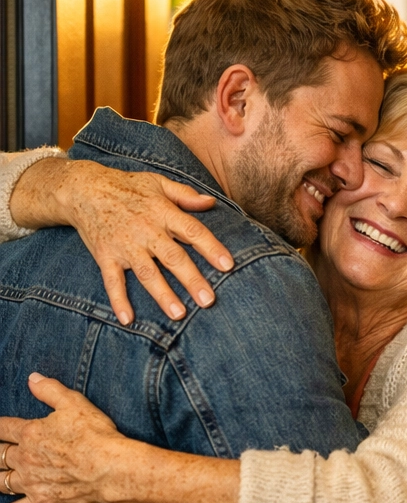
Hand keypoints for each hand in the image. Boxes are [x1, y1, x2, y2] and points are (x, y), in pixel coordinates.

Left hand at [0, 374, 124, 502]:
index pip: (2, 428)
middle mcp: (25, 458)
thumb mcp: (74, 403)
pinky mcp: (41, 502)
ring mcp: (31, 482)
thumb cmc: (95, 434)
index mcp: (30, 433)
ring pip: (0, 482)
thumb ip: (50, 390)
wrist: (110, 468)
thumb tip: (32, 378)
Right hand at [16, 157, 234, 322]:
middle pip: (173, 258)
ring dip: (163, 295)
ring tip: (179, 315)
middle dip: (192, 280)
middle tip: (208, 301)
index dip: (211, 248)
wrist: (82, 188)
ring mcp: (124, 245)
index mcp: (163, 213)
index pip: (193, 232)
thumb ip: (185, 195)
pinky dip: (118, 300)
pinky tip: (128, 319)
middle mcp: (146, 231)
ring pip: (147, 273)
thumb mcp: (157, 182)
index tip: (228, 266)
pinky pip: (112, 281)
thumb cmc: (126, 185)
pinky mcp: (105, 255)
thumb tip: (211, 203)